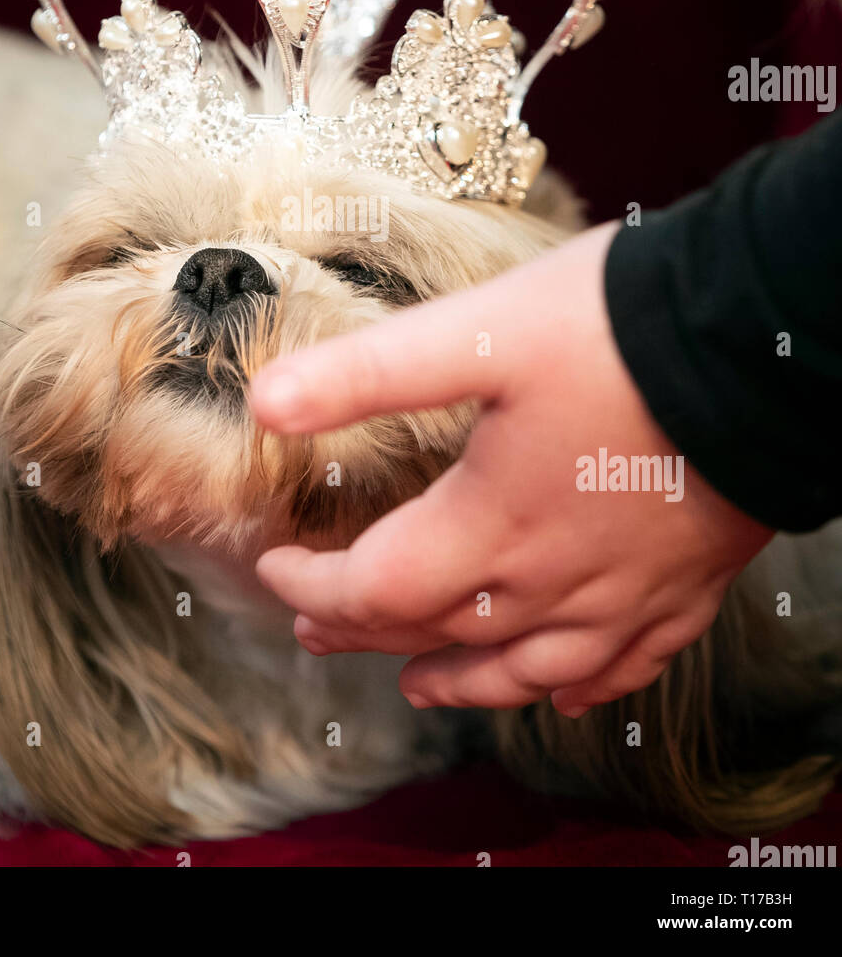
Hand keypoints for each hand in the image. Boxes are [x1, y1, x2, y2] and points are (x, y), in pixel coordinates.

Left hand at [250, 223, 772, 715]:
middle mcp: (554, 579)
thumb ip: (369, 374)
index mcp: (493, 522)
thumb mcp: (477, 334)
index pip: (376, 587)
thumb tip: (264, 401)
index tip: (275, 566)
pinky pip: (623, 665)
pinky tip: (567, 689)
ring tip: (421, 685)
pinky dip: (579, 684)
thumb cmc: (616, 332)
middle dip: (366, 629)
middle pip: (439, 630)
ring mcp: (626, 594)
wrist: (757, 345)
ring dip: (462, 679)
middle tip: (319, 626)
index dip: (314, 584)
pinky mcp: (683, 586)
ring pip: (527, 669)